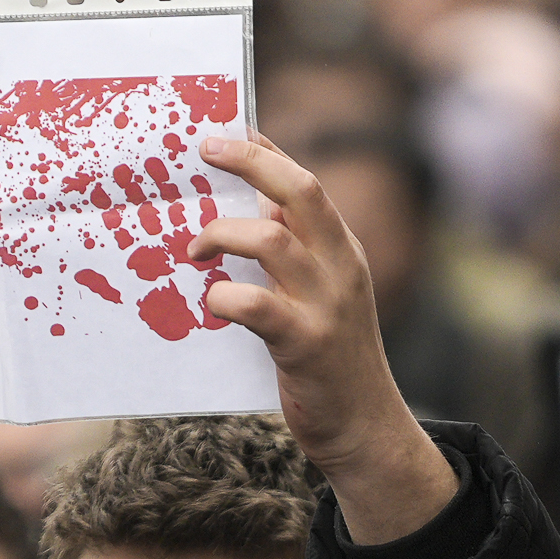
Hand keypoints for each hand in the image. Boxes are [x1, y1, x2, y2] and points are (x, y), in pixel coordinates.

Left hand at [190, 131, 456, 541]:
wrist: (366, 427)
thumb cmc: (330, 356)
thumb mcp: (321, 292)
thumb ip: (294, 250)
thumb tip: (251, 206)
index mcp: (341, 248)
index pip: (304, 181)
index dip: (263, 151)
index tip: (223, 131)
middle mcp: (339, 265)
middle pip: (299, 190)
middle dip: (248, 161)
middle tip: (204, 151)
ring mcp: (326, 303)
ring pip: (270, 239)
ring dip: (220, 235)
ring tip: (193, 251)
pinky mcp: (306, 344)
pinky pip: (257, 306)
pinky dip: (225, 298)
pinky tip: (212, 304)